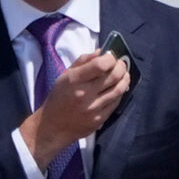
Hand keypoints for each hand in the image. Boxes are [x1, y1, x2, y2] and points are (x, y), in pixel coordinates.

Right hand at [20, 50, 129, 167]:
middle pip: (113, 76)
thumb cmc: (59, 97)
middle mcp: (85, 94)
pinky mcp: (100, 119)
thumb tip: (102, 52)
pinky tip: (118, 88)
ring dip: (125, 79)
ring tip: (124, 74)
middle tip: (121, 64)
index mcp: (74, 80)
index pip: (100, 65)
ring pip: (119, 90)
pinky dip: (120, 92)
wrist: (53, 126)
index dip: (110, 58)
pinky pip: (116, 103)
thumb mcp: (65, 76)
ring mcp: (94, 108)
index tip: (111, 56)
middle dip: (121, 67)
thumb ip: (83, 61)